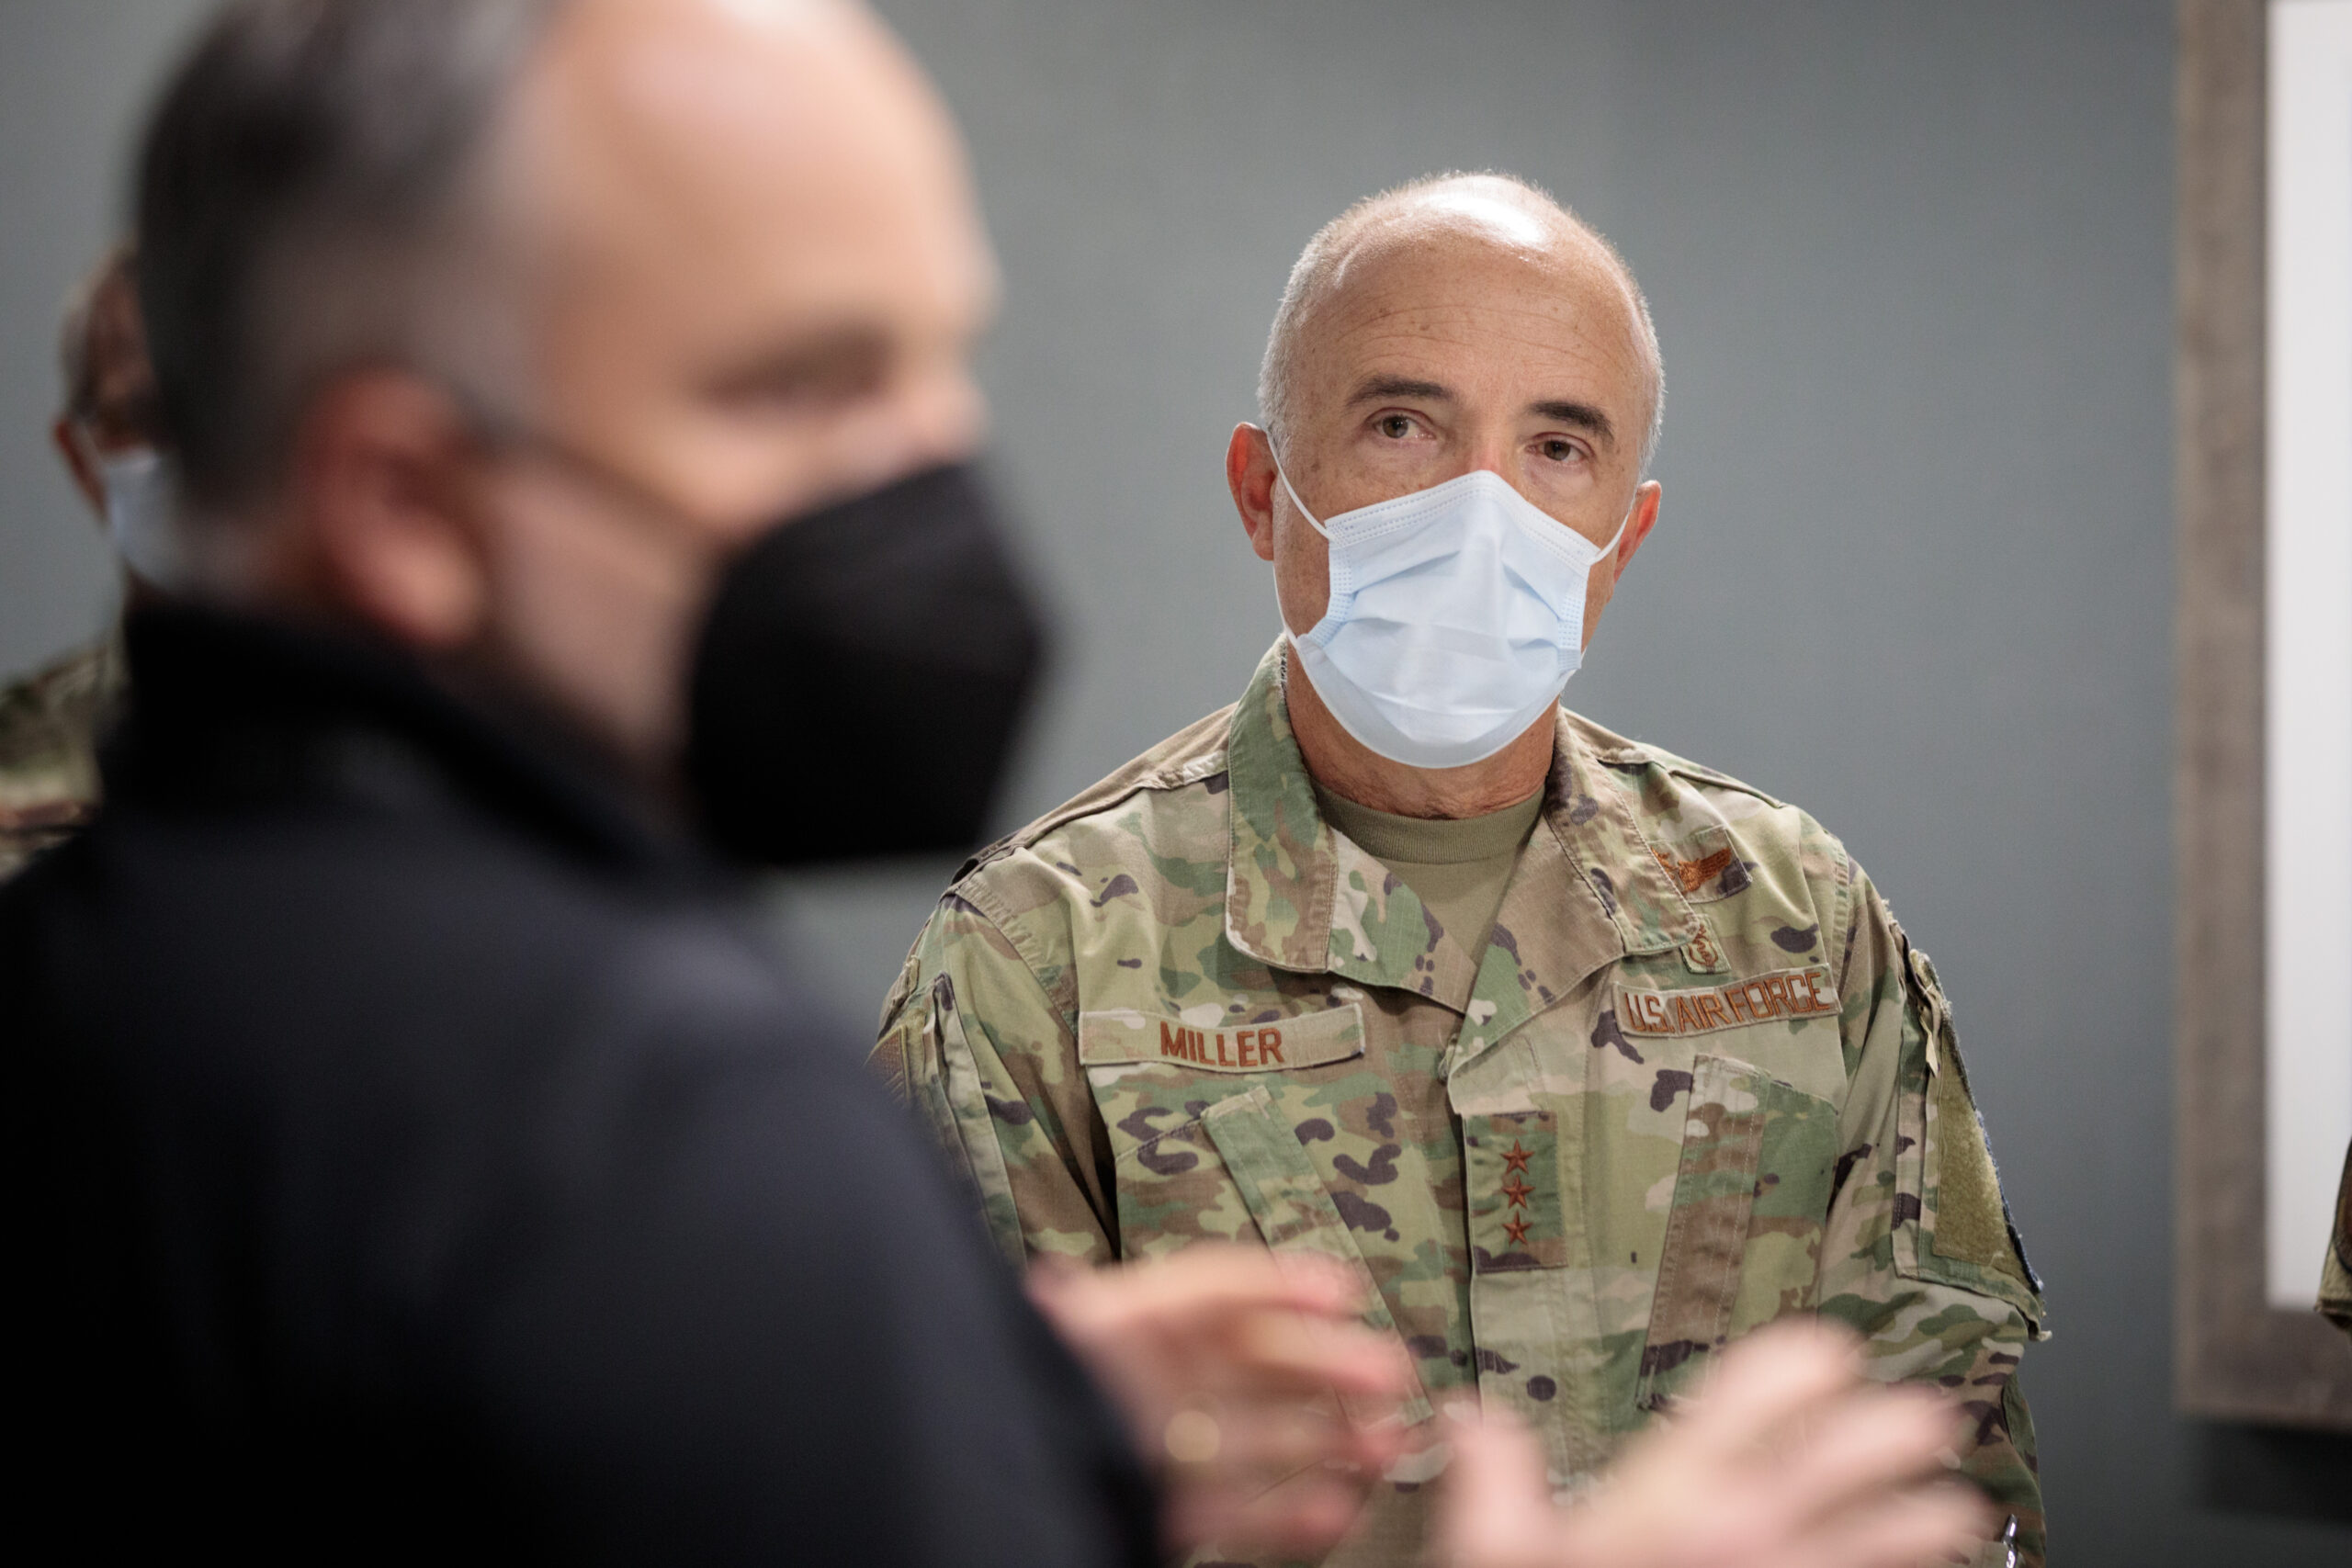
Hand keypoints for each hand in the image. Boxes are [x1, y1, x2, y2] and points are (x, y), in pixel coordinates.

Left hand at [1027, 1247, 1416, 1555]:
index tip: (1341, 1290)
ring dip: (1327, 1438)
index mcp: (1125, 1327)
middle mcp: (1150, 1382)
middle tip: (1390, 1374)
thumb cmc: (1018, 1403)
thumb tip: (1063, 1280)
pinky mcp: (1163, 1507)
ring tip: (1388, 1444)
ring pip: (1259, 1436)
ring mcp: (1162, 1448)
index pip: (1213, 1291)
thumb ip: (1073, 1315)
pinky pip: (1233, 1506)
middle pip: (1252, 1363)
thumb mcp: (1049, 1349)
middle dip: (1326, 1367)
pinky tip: (1335, 1506)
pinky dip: (1286, 1510)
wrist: (989, 1492)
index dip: (1278, 1285)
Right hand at [1435, 1319, 1996, 1567]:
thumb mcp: (1498, 1560)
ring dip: (1938, 1515)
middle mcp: (1751, 1532)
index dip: (1811, 1359)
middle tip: (1925, 1421)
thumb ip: (1492, 1481)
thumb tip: (1472, 1419)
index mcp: (1673, 1495)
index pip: (1766, 1386)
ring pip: (1908, 1536)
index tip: (1832, 1355)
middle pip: (1863, 1449)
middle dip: (1903, 1427)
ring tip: (1955, 1506)